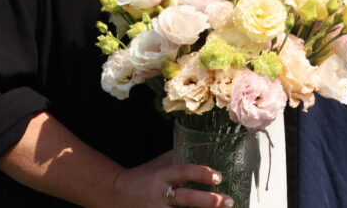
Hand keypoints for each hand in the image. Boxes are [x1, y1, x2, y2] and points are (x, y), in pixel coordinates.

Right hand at [111, 151, 233, 207]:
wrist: (118, 194)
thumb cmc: (146, 176)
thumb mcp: (161, 164)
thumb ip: (181, 156)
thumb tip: (208, 145)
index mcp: (161, 175)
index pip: (182, 172)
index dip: (200, 174)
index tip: (218, 177)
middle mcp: (160, 195)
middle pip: (185, 199)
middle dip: (208, 201)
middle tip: (227, 201)